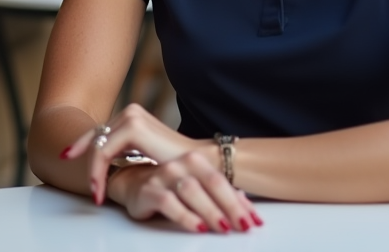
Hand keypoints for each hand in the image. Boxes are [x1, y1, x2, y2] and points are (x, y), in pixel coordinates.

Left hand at [61, 103, 261, 231]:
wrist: (200, 165)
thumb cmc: (175, 164)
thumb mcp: (145, 154)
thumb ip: (126, 150)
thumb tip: (104, 161)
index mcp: (134, 117)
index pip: (100, 131)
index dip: (82, 146)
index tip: (67, 159)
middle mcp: (131, 111)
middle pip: (95, 137)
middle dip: (84, 162)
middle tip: (86, 187)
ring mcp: (132, 117)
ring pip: (97, 147)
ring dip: (92, 172)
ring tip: (95, 194)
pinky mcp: (133, 127)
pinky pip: (103, 152)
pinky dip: (98, 171)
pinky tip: (100, 189)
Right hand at [109, 153, 262, 233]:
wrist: (133, 183)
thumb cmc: (169, 186)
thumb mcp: (196, 188)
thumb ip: (219, 196)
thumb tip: (247, 208)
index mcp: (196, 161)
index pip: (224, 182)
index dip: (241, 203)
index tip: (255, 221)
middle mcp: (181, 164)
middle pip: (212, 183)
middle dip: (231, 207)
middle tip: (244, 226)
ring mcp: (164, 175)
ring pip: (192, 190)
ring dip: (210, 211)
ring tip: (223, 228)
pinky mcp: (149, 190)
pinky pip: (169, 202)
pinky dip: (186, 216)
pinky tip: (198, 228)